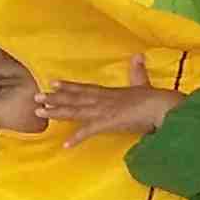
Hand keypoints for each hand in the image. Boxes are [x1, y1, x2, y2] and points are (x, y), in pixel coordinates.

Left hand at [39, 58, 182, 145]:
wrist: (163, 106)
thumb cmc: (156, 98)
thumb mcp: (144, 83)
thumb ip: (138, 71)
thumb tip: (138, 55)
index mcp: (111, 93)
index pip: (86, 89)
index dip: (69, 86)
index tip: (52, 83)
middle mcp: (103, 100)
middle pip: (75, 99)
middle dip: (55, 98)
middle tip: (35, 97)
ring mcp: (104, 111)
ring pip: (76, 111)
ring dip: (57, 112)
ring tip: (39, 112)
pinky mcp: (108, 123)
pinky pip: (89, 132)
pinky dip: (77, 138)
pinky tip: (65, 144)